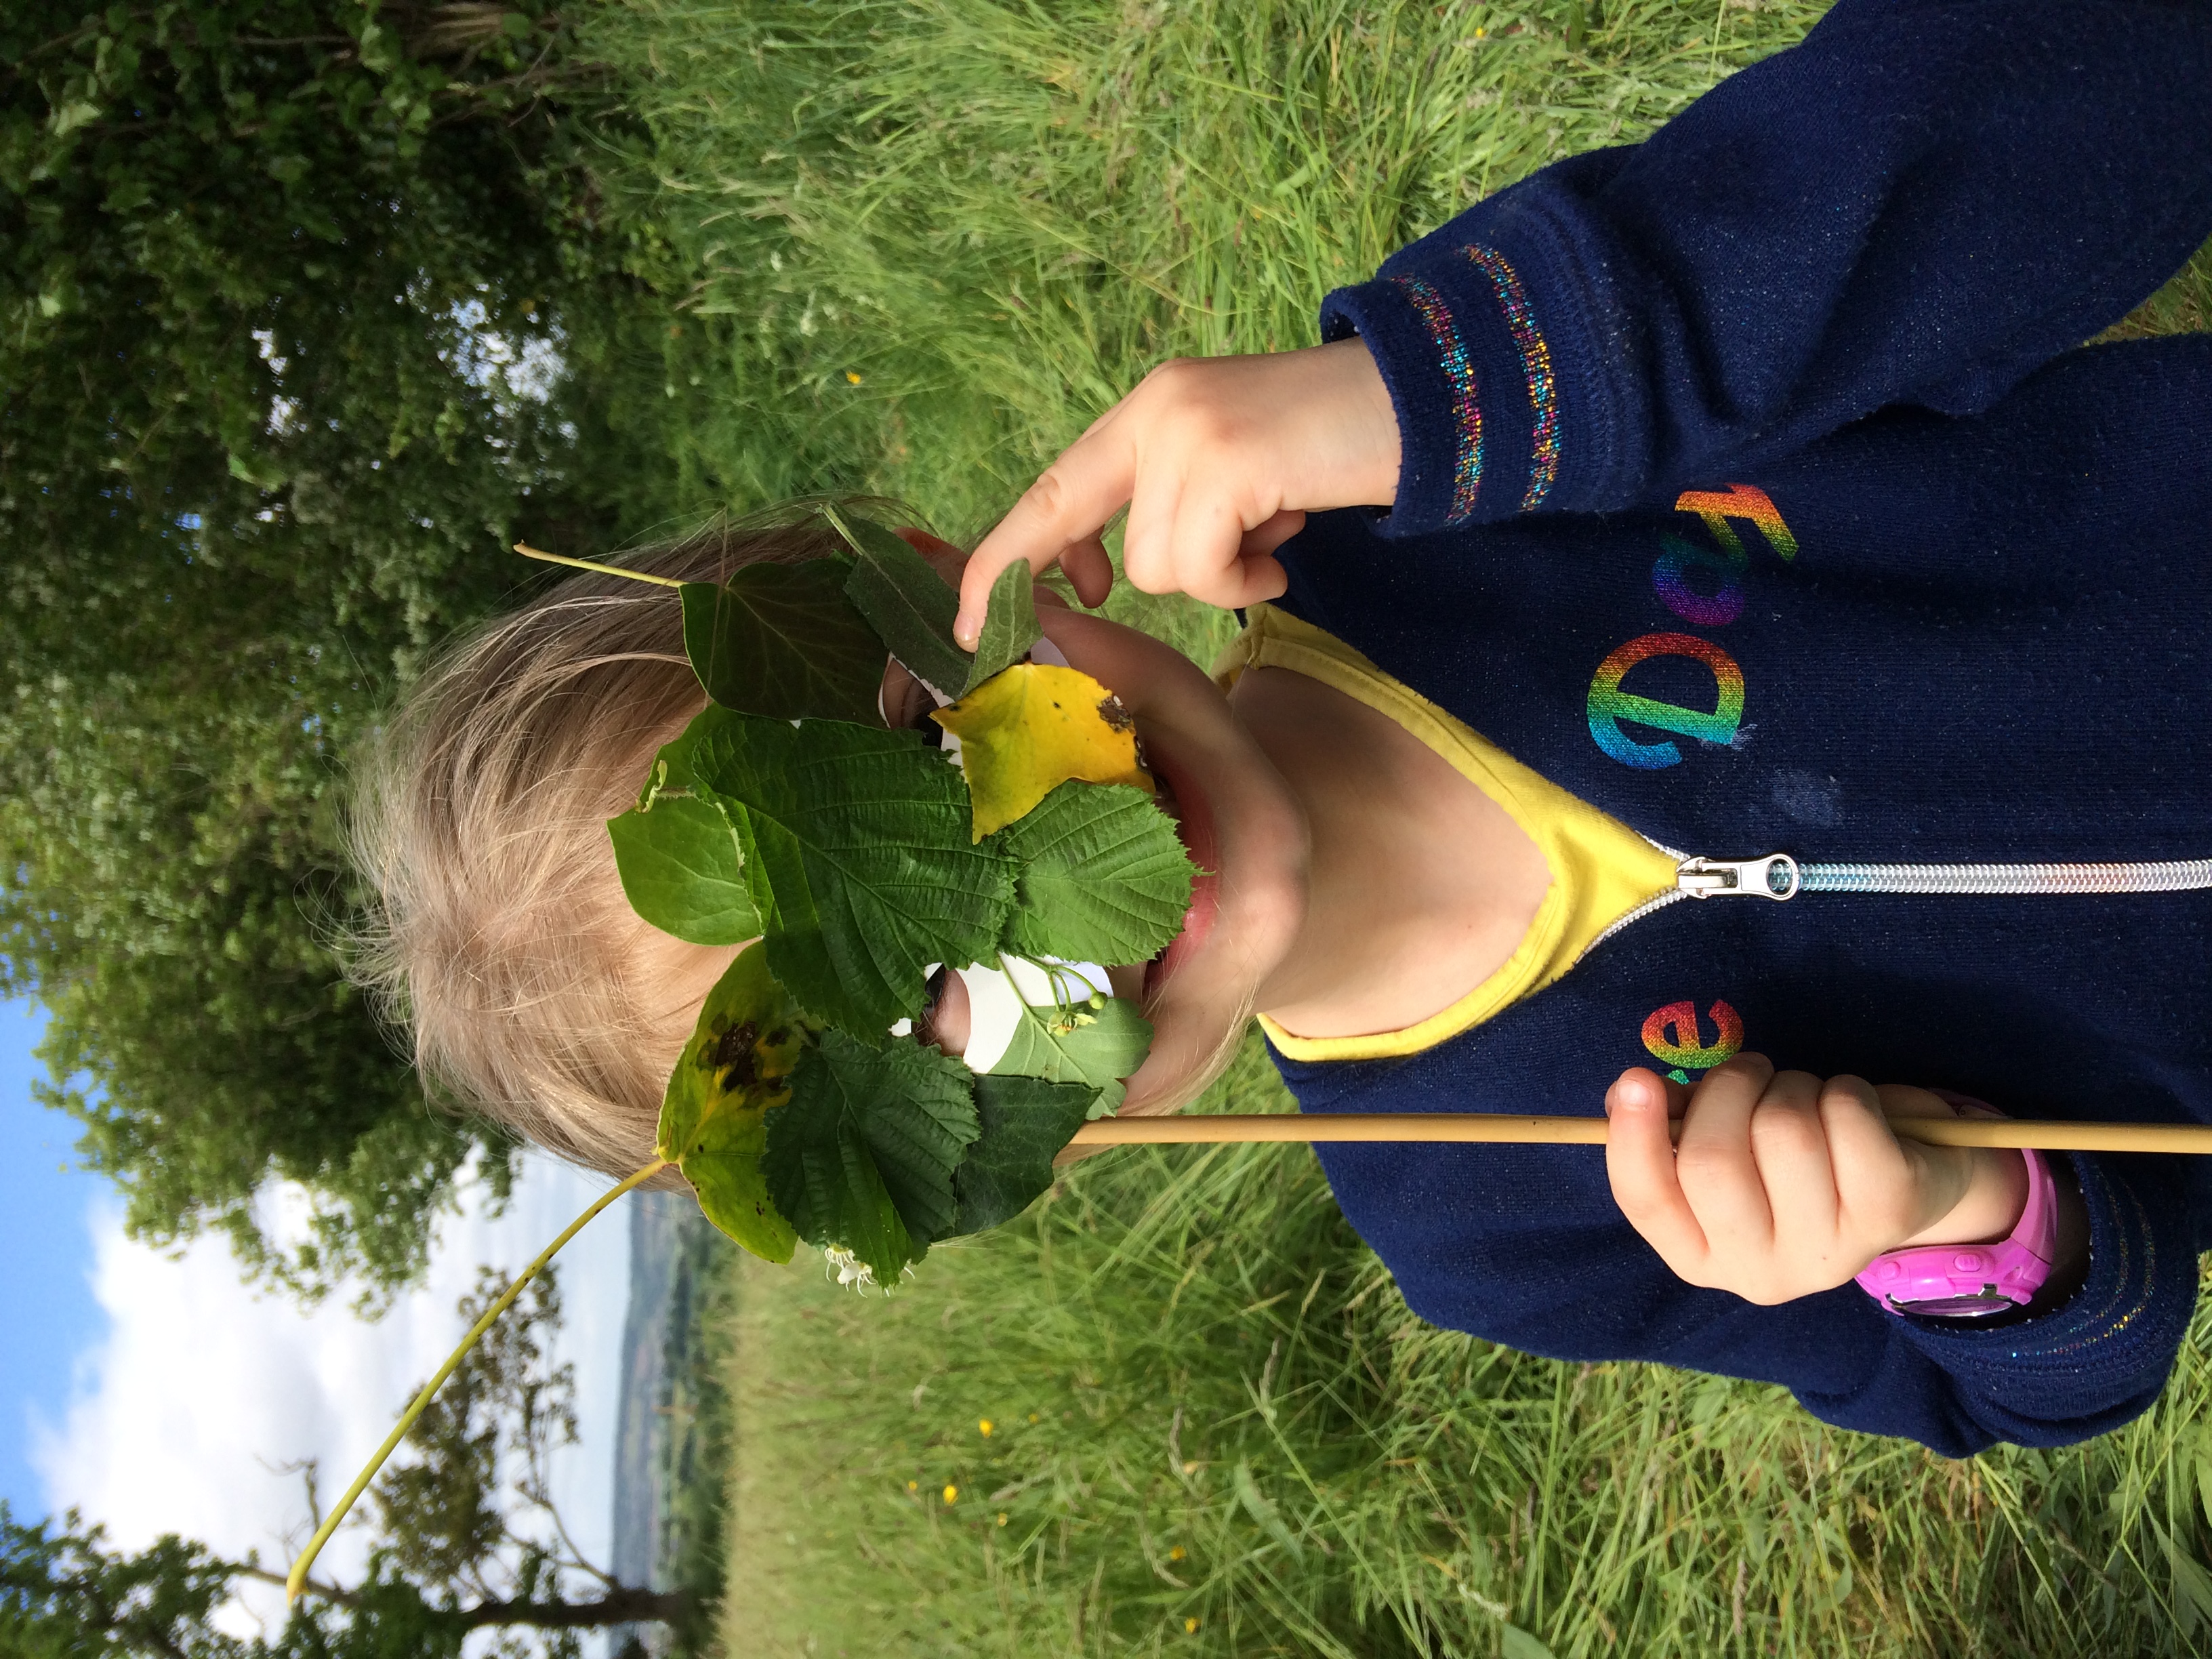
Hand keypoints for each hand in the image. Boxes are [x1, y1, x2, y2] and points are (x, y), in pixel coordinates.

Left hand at [954, 338, 1401, 644]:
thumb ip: (1173, 507)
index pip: (1056, 485)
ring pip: (1151, 565)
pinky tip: (1287, 544)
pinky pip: (1199, 568)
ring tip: (1273, 535)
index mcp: (1151, 409)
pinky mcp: (1223, 461)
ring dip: (1216, 573)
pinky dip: (1243, 577)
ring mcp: (1186, 430)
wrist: (1428, 398)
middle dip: (1068, 576)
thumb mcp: (1238, 473)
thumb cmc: (1334, 450)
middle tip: (1091, 605)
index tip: (971, 615)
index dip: (1004, 552)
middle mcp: (1156, 409)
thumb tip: (1109, 579)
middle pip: (1074, 521)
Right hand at [1604, 1054, 2031, 1305]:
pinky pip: (1846, 1118)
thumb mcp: (1729, 1145)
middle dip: (1729, 1088)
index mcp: (1701, 1255)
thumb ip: (1675, 1121)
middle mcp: (1757, 1273)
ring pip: (1784, 1131)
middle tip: (1752, 1070)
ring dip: (1793, 1086)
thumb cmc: (1796, 1159)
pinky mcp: (1885, 1216)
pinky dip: (1846, 1089)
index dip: (1635, 1139)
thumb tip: (1631, 1092)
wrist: (1910, 1185)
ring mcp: (1825, 1254)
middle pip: (1712, 1162)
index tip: (1637, 1078)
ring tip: (1807, 1097)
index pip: (1647, 1203)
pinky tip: (1853, 1109)